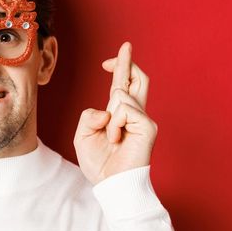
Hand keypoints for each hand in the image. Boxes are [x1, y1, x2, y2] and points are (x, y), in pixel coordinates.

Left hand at [73, 42, 157, 184]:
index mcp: (120, 114)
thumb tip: (107, 108)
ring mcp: (143, 119)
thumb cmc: (100, 164)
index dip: (120, 67)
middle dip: (128, 61)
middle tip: (126, 45)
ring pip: (122, 94)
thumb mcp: (82, 135)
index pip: (123, 85)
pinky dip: (116, 124)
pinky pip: (125, 109)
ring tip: (112, 138)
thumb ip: (89, 116)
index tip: (110, 60)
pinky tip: (118, 139)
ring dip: (109, 117)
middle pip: (138, 79)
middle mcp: (135, 114)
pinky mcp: (148, 127)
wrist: (111, 184)